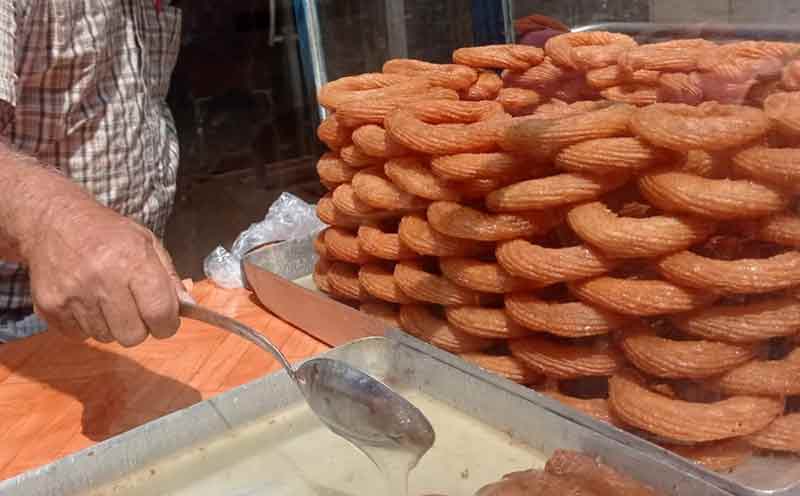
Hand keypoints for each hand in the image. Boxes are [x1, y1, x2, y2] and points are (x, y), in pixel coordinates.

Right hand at [24, 203, 188, 346]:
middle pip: (133, 336)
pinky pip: (80, 336)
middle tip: (135, 308)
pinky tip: (87, 300)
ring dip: (112, 325)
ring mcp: (74, 295)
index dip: (168, 324)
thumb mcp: (147, 242)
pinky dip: (88, 324)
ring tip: (107, 298)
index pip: (160, 314)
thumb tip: (186, 306)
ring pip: (107, 337)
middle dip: (140, 327)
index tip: (166, 320)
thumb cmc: (106, 232)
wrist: (53, 222)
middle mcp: (103, 279)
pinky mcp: (50, 306)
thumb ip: (169, 276)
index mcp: (133, 260)